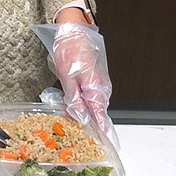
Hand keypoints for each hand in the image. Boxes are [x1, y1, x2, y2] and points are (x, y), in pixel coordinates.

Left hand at [46, 22, 118, 147]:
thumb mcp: (67, 77)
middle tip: (76, 132)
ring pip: (91, 104)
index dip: (103, 132)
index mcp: (96, 89)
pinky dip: (80, 100)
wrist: (74, 30)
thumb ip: (74, 99)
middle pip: (96, 112)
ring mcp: (98, 83)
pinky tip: (69, 100)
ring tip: (68, 114)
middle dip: (88, 122)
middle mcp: (101, 88)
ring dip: (82, 110)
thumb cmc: (70, 50)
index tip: (107, 145)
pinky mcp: (93, 79)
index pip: (101, 117)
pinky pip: (89, 95)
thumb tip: (81, 117)